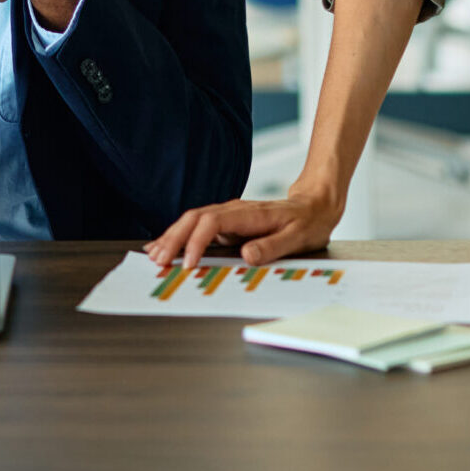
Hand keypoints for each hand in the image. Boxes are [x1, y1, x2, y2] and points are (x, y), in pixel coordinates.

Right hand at [146, 185, 341, 272]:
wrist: (314, 206)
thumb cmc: (307, 223)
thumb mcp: (297, 238)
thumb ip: (271, 246)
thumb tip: (246, 255)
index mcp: (248, 214)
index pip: (212, 223)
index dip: (197, 242)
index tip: (188, 264)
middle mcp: (233, 210)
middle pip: (194, 218)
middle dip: (174, 238)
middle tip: (158, 260)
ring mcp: (228, 215)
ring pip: (192, 221)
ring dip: (173, 236)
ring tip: (154, 254)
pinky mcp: (227, 223)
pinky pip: (198, 226)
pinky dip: (180, 235)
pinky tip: (168, 244)